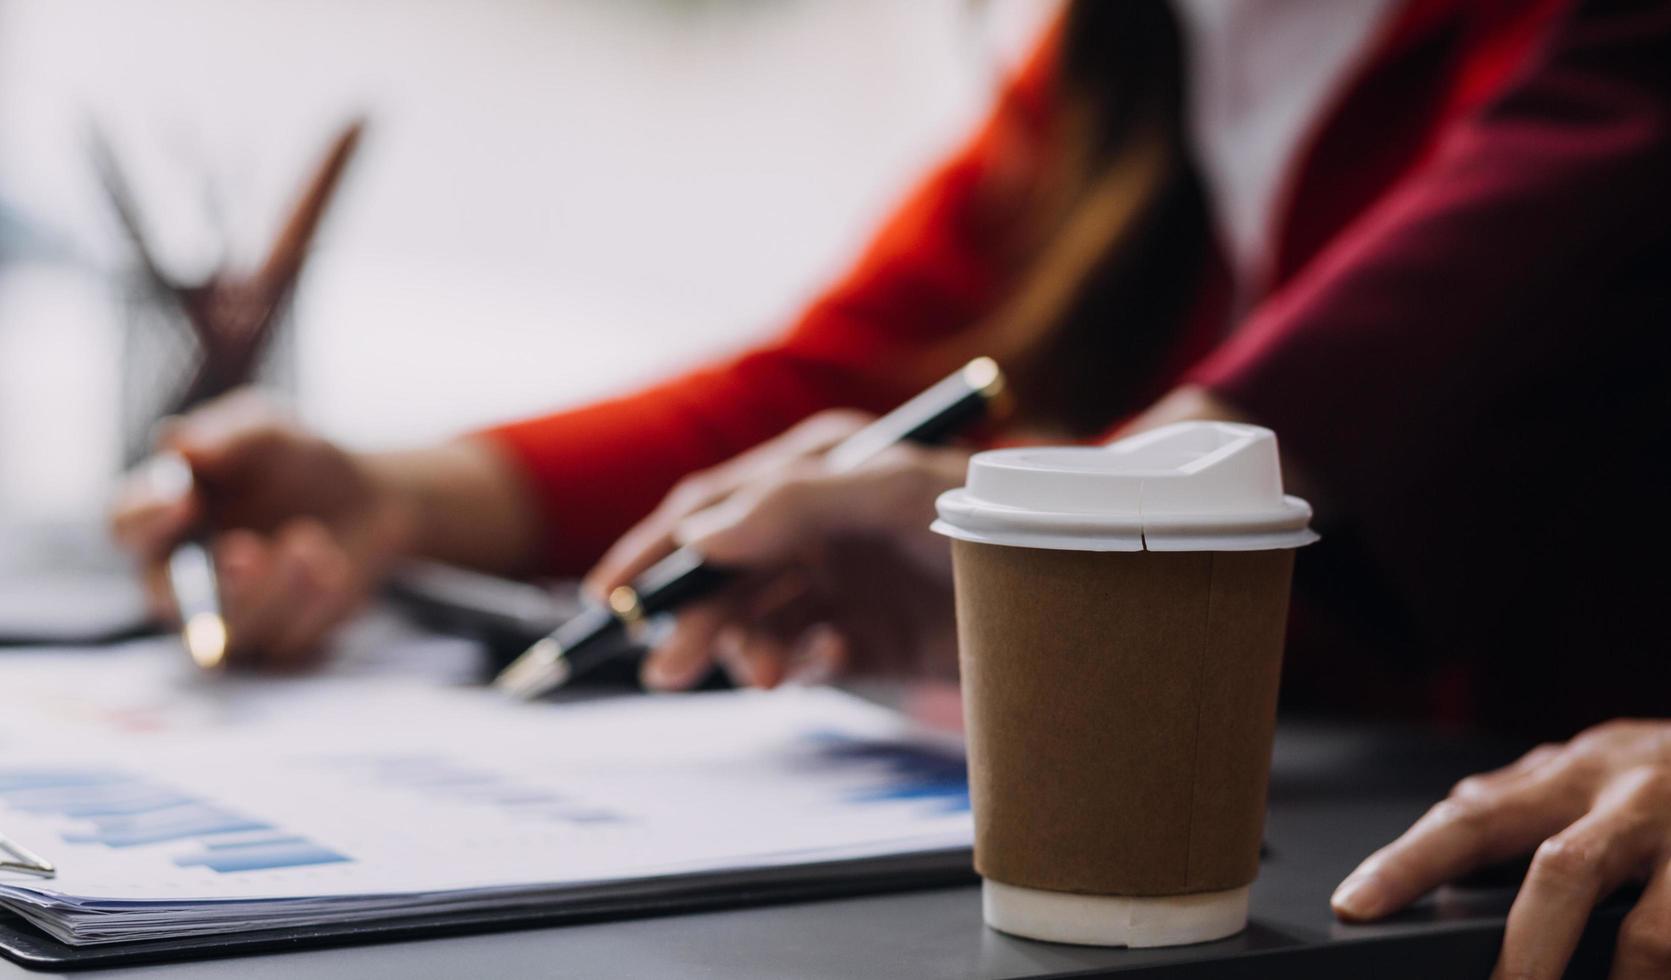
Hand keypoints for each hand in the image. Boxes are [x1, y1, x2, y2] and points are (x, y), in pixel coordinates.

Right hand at [110, 390, 413, 669]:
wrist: (367, 498)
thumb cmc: (295, 461)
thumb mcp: (267, 430)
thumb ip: (226, 435)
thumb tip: (180, 446)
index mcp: (161, 518)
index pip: (126, 527)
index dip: (145, 518)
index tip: (185, 498)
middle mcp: (182, 576)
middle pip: (167, 600)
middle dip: (210, 582)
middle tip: (248, 550)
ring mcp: (228, 614)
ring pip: (231, 631)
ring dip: (274, 588)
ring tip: (312, 541)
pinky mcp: (277, 639)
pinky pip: (286, 640)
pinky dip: (314, 602)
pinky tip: (334, 566)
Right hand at [583, 410, 970, 691]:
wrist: (1076, 586)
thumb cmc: (987, 509)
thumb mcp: (896, 490)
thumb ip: (796, 503)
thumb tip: (699, 536)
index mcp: (812, 468)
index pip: (710, 506)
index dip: (656, 550)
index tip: (613, 600)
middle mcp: (815, 522)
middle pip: (723, 574)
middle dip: (695, 619)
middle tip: (671, 670)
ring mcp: (838, 580)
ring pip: (757, 620)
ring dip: (748, 648)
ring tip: (768, 676)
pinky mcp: (865, 635)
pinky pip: (806, 653)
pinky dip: (805, 662)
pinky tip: (829, 661)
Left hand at [1332, 719, 1670, 978]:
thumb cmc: (1664, 772)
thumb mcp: (1586, 769)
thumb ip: (1518, 800)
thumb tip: (1439, 831)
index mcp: (1569, 777)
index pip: (1471, 816)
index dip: (1408, 862)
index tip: (1354, 906)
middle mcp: (1628, 801)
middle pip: (1562, 876)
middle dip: (1524, 955)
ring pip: (1651, 937)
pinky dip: (1665, 978)